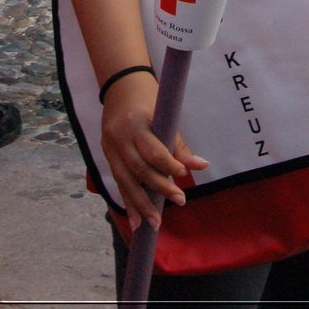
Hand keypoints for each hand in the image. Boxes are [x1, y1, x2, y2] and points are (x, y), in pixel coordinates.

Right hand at [101, 72, 207, 231]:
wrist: (119, 84)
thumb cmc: (147, 97)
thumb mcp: (163, 113)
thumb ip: (178, 143)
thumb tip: (201, 165)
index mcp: (135, 124)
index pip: (152, 150)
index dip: (168, 164)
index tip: (184, 176)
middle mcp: (119, 138)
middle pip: (139, 169)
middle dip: (159, 188)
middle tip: (180, 201)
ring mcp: (110, 148)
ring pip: (125, 180)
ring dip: (140, 204)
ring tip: (154, 223)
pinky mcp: (107, 155)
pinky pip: (118, 181)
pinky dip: (128, 201)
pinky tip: (135, 221)